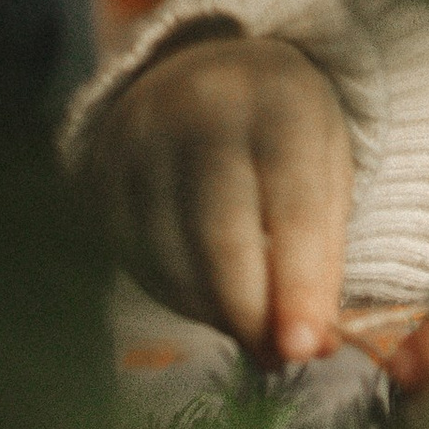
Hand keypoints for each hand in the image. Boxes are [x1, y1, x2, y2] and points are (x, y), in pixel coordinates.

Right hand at [83, 34, 351, 363]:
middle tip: (276, 355)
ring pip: (172, 254)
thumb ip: (322, 254)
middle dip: (250, 310)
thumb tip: (311, 346)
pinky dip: (174, 295)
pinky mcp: (102, 168)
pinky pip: (133, 256)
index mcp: (280, 100)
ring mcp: (142, 136)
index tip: (306, 348)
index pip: (292, 203)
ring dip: (213, 311)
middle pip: (221, 231)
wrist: (205, 72)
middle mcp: (204, 107)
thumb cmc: (283, 132)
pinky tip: (204, 300)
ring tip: (248, 327)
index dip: (299, 283)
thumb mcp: (325, 170)